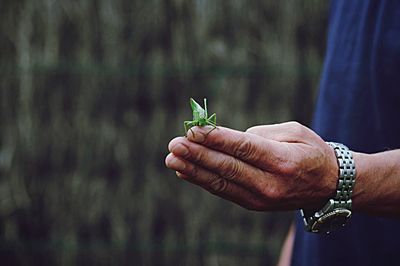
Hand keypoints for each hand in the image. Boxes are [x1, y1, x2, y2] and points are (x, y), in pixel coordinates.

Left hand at [165, 121, 338, 210]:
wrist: (328, 186)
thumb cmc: (311, 151)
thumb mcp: (295, 132)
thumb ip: (260, 135)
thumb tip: (228, 140)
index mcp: (283, 161)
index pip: (244, 149)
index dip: (217, 139)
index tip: (193, 130)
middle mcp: (270, 183)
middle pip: (228, 167)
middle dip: (198, 155)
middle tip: (174, 145)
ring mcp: (260, 198)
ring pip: (221, 183)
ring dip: (194, 170)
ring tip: (172, 159)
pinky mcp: (253, 204)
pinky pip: (224, 191)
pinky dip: (203, 181)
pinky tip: (185, 172)